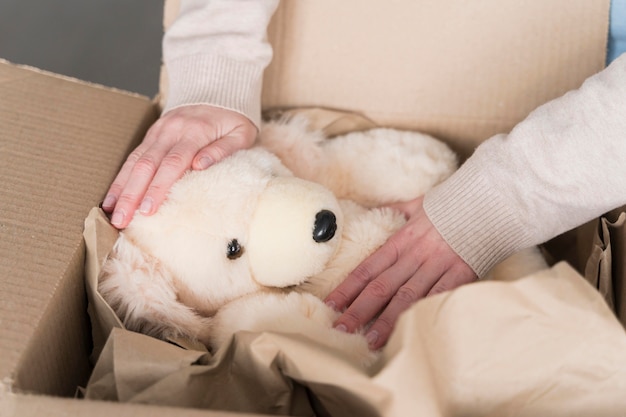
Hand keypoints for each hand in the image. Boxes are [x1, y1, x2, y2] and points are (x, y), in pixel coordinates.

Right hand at [102, 105, 256, 228]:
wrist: (217, 91)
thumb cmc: (233, 120)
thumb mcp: (241, 134)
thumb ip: (223, 150)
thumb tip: (200, 166)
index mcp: (194, 132)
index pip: (173, 163)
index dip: (158, 187)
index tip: (147, 210)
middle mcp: (171, 131)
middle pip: (147, 165)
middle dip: (132, 194)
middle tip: (121, 219)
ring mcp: (158, 132)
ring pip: (134, 162)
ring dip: (121, 188)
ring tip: (111, 212)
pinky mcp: (151, 135)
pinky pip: (132, 157)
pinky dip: (121, 178)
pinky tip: (112, 197)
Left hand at [324, 196, 476, 349]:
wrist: (488, 202)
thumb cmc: (451, 205)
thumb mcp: (417, 205)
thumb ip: (394, 211)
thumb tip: (370, 210)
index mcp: (402, 240)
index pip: (368, 267)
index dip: (348, 287)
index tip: (331, 304)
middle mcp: (415, 255)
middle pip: (382, 286)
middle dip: (359, 310)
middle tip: (341, 329)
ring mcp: (438, 266)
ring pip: (408, 297)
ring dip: (388, 320)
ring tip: (371, 340)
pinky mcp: (461, 275)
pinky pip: (439, 298)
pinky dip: (424, 314)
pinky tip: (411, 331)